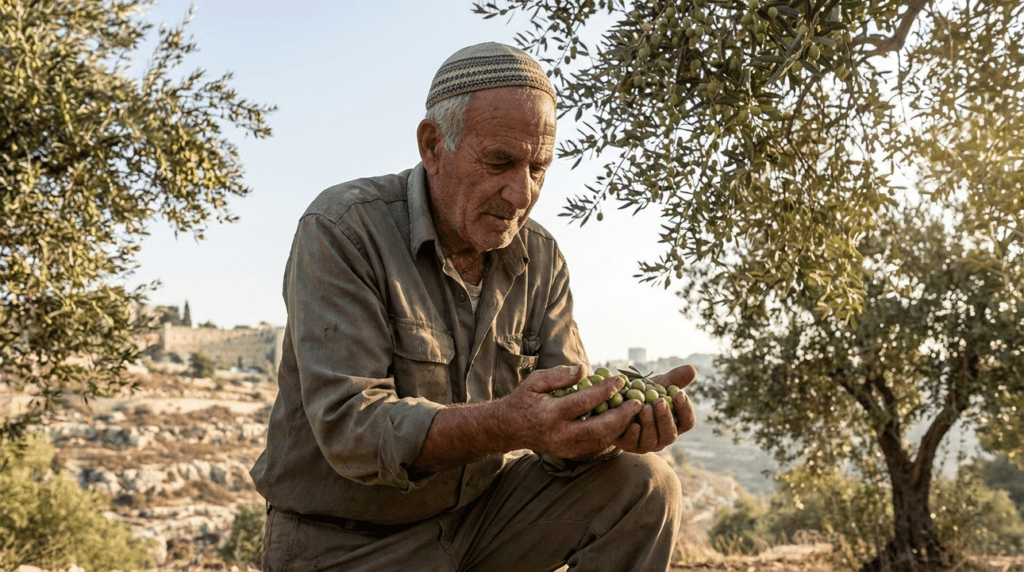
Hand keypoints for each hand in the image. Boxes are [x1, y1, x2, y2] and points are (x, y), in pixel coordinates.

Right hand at [496, 365, 643, 459]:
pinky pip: (598, 445)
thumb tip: (584, 369)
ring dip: (621, 427)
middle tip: (637, 403)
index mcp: (550, 414)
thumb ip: (559, 375)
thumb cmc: (524, 400)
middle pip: (598, 428)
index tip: (619, 380)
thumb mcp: (535, 381)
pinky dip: (612, 434)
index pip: (583, 402)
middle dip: (621, 416)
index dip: (604, 390)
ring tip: (634, 412)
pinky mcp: (572, 453)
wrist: (510, 429)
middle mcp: (560, 434)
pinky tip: (622, 422)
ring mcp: (567, 447)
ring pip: (602, 440)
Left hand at [613, 364, 696, 453]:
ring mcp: (647, 444)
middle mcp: (663, 436)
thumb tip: (692, 369)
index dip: (685, 409)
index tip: (679, 393)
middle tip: (659, 402)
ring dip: (649, 424)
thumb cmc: (643, 395)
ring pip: (652, 439)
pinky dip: (633, 433)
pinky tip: (633, 423)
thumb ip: (674, 379)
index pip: (687, 421)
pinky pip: (633, 442)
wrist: (617, 404)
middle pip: (670, 433)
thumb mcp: (657, 386)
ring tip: (644, 407)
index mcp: (675, 423)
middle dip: (665, 417)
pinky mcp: (629, 445)